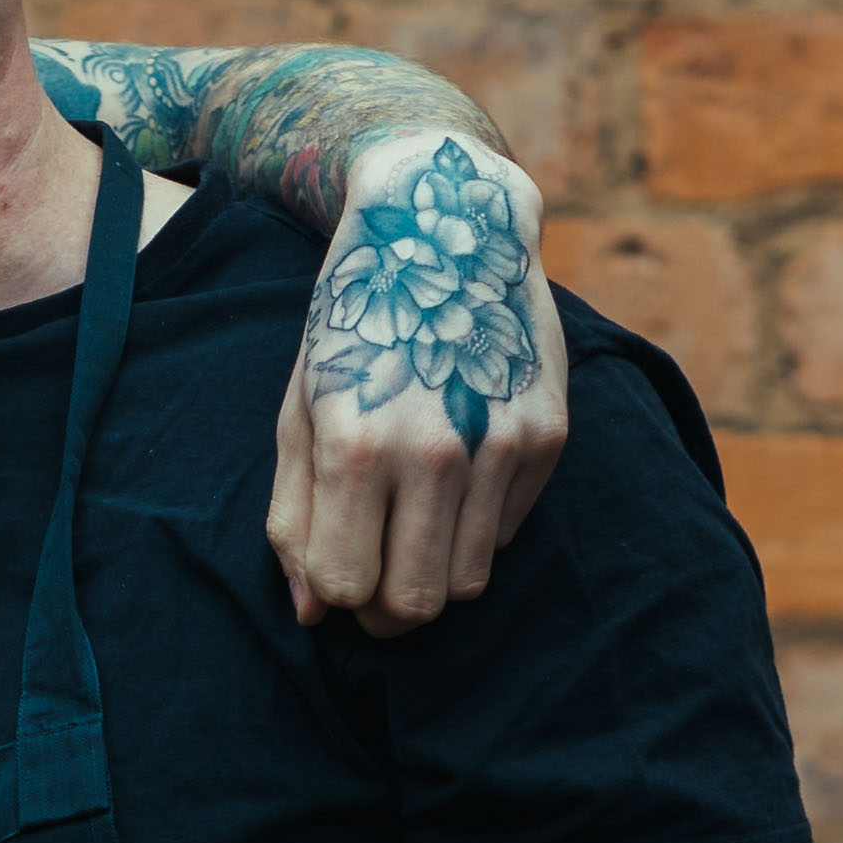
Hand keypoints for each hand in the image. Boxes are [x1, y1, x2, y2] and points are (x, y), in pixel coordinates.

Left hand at [271, 130, 562, 638]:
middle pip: (416, 604)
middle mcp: (435, 450)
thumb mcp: (301, 410)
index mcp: (356, 444)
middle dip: (386, 612)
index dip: (334, 597)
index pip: (345, 586)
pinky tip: (453, 478)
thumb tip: (310, 614)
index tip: (335, 575)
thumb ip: (294, 517)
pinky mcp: (548, 437)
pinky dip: (475, 528)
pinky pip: (507, 534)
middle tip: (373, 582)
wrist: (447, 228)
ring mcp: (501, 445)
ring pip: (470, 582)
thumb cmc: (356, 326)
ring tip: (410, 532)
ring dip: (434, 576)